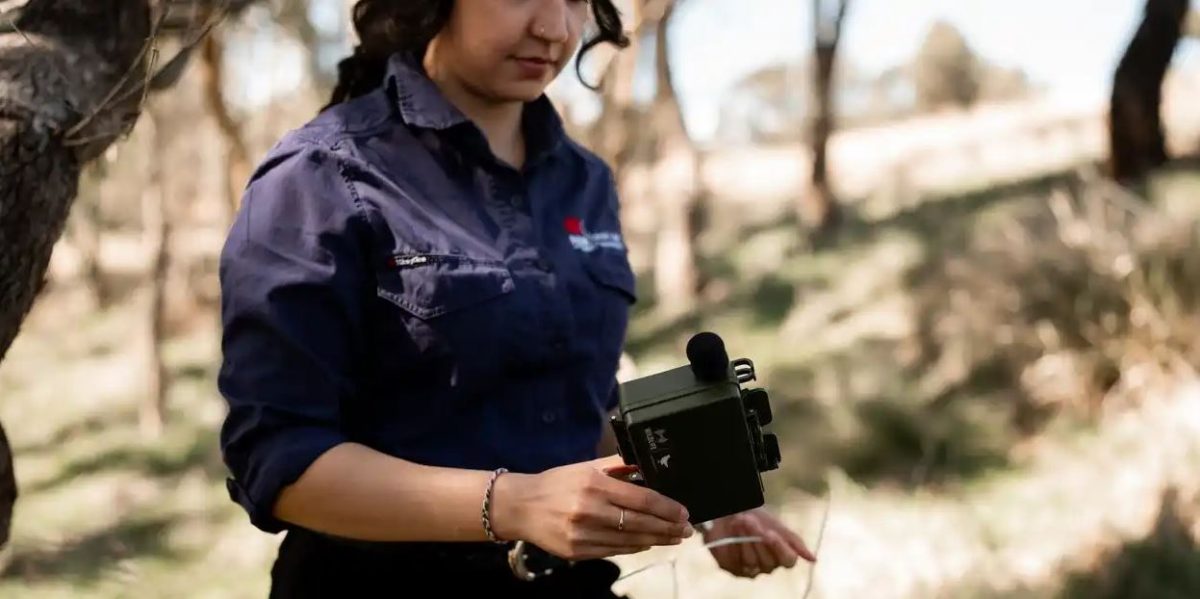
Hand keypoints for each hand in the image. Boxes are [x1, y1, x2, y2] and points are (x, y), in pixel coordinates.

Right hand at [491, 454, 693, 560]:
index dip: (667, 508)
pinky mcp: (578, 552)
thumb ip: (618, 465)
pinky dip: (635, 547)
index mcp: (594, 485)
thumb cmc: (556, 484)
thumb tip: (647, 465)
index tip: (683, 512)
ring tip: (673, 538)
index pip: (642, 499)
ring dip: (657, 540)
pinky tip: (647, 542)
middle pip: (641, 523)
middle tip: (686, 530)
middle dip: (668, 528)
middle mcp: (590, 511)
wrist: (521, 507)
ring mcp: (583, 534)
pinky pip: (615, 551)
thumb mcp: (587, 466)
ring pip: (631, 541)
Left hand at [703, 507, 815, 577]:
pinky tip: (732, 530)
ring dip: (745, 538)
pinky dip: (733, 544)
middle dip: (757, 538)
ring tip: (739, 521)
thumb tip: (813, 560)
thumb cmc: (758, 518)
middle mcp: (767, 566)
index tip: (769, 532)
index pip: (788, 560)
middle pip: (768, 561)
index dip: (779, 548)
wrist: (734, 511)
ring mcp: (750, 568)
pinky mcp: (732, 566)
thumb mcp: (778, 526)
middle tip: (750, 520)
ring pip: (752, 562)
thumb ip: (795, 542)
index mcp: (782, 556)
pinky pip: (735, 561)